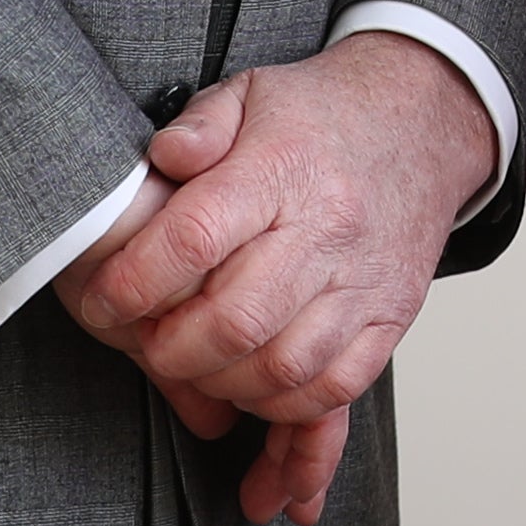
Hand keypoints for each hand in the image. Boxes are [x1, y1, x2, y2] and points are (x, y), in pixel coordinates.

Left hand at [57, 34, 498, 525]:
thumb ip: (197, 125)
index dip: (136, 282)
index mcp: (282, 167)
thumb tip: (160, 159)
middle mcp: (328, 229)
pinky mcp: (389, 318)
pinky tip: (260, 431)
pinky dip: (293, 426)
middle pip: (238, 320)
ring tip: (197, 378)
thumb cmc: (320, 118)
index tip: (102, 302)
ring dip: (227, 392)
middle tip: (147, 347)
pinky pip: (340, 390)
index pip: (196, 237)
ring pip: (287, 371)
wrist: (422, 124)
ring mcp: (364, 281)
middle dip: (173, 351)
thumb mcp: (249, 94)